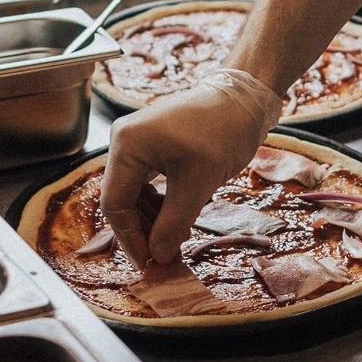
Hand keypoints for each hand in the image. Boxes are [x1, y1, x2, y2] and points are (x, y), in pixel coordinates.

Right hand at [100, 69, 283, 267]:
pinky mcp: (155, 146)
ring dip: (154, 220)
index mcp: (127, 146)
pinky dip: (162, 204)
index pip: (115, 204)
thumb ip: (174, 223)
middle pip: (122, 199)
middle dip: (143, 231)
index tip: (149, 264)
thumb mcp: (200, 183)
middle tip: (165, 257)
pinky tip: (181, 220)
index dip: (130, 239)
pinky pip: (149, 183)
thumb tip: (159, 257)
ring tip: (178, 239)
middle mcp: (125, 142)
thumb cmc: (223, 131)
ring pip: (135, 194)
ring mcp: (139, 142)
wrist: (246, 97)